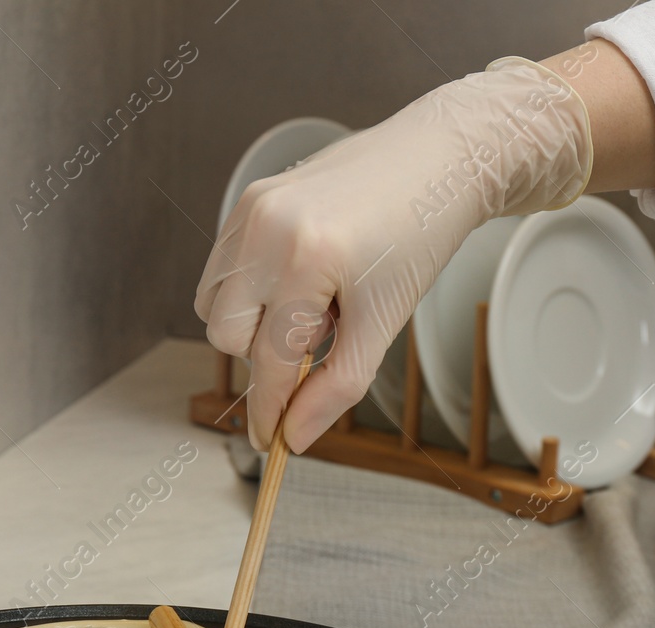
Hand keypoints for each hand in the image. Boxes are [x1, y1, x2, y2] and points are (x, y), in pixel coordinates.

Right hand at [195, 59, 591, 452]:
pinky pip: (224, 266)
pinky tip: (303, 276)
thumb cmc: (420, 233)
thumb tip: (296, 437)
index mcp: (306, 258)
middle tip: (325, 333)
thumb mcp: (384, 320)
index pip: (269, 360)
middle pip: (228, 336)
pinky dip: (253, 288)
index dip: (270, 408)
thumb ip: (338, 385)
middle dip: (267, 354)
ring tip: (315, 301)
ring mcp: (253, 208)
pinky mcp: (251, 197)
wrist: (439, 158)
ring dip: (255, 322)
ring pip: (215, 303)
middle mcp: (268, 229)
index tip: (270, 441)